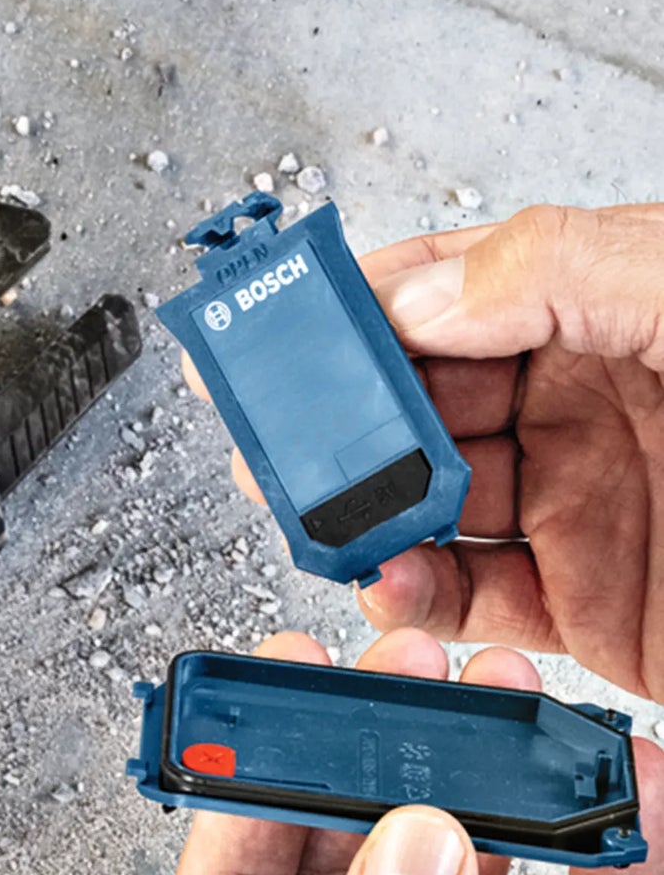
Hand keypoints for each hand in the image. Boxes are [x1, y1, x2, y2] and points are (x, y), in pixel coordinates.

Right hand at [187, 203, 663, 698]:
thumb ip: (561, 269)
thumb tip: (421, 299)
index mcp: (602, 311)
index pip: (453, 291)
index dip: (364, 305)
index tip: (288, 320)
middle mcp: (581, 406)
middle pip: (417, 402)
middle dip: (338, 417)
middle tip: (274, 427)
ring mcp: (577, 506)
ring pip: (423, 502)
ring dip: (359, 510)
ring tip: (314, 510)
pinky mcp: (583, 605)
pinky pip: (465, 598)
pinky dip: (409, 595)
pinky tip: (387, 576)